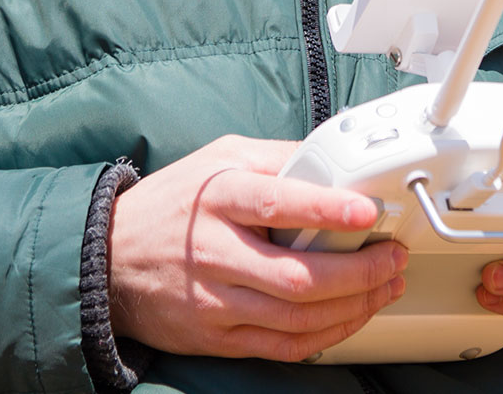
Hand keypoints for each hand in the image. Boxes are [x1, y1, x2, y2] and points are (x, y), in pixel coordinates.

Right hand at [109, 135, 408, 360]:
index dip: (326, 209)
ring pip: (297, 317)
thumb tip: (335, 157)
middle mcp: (215, 251)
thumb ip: (277, 157)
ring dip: (354, 306)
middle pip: (297, 275)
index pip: (275, 203)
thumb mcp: (218, 158)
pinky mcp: (216, 337)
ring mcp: (215, 301)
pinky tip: (351, 317)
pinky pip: (283, 345)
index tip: (367, 210)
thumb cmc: (172, 205)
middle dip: (359, 272)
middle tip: (392, 258)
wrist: (110, 260)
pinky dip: (327, 334)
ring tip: (385, 286)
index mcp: (217, 197)